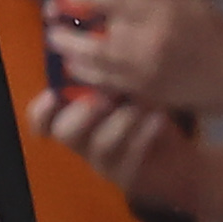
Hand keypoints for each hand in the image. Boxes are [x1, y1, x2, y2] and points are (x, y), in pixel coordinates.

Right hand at [25, 78, 204, 213]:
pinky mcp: (128, 178)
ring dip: (122, 120)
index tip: (53, 95)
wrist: (181, 161)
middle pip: (64, 132)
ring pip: (100, 145)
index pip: (44, 121)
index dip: (42, 111)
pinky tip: (159, 119)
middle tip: (107, 98)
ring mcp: (104, 164)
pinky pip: (130, 159)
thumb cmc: (150, 118)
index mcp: (77, 121)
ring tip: (143, 106)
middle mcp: (84, 144)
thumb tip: (99, 44)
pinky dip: (144, 135)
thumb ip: (111, 79)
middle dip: (83, 112)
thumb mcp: (130, 94)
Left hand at [41, 0, 222, 109]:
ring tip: (59, 43)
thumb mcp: (190, 3)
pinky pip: (107, 84)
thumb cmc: (215, 33)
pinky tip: (78, 67)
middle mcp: (152, 40)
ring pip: (96, 63)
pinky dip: (88, 74)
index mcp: (163, 11)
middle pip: (96, 35)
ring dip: (72, 53)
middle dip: (67, 28)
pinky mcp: (146, 92)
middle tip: (51, 20)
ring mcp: (147, 70)